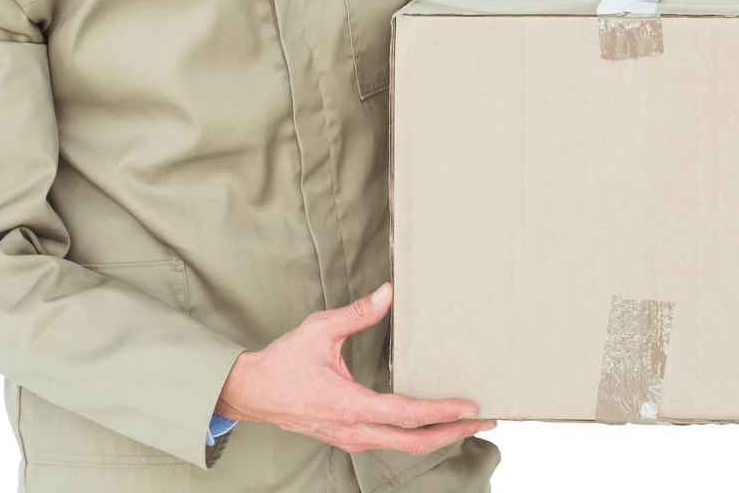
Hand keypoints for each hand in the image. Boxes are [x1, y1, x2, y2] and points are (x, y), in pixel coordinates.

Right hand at [214, 282, 495, 453]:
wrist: (253, 393)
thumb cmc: (284, 362)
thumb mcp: (320, 329)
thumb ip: (358, 314)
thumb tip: (388, 293)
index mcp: (349, 405)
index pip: (405, 414)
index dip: (440, 412)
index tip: (469, 408)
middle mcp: (354, 430)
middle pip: (414, 441)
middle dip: (453, 432)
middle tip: (485, 420)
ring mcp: (351, 439)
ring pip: (403, 446)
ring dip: (437, 435)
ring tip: (466, 422)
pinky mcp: (348, 438)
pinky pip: (390, 442)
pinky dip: (416, 435)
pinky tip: (430, 423)